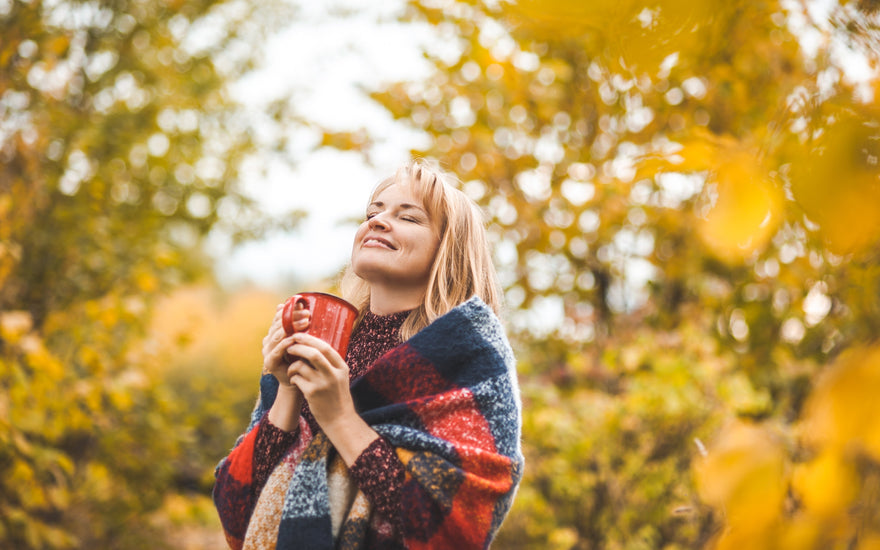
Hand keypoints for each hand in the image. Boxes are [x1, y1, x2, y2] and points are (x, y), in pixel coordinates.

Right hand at [262, 301, 309, 385]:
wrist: (300, 380)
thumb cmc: (303, 357)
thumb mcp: (302, 338)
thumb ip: (298, 324)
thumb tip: (297, 305)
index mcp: (274, 333)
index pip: (279, 318)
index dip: (290, 310)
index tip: (303, 305)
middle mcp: (268, 340)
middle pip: (278, 325)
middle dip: (293, 317)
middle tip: (307, 314)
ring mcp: (267, 351)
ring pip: (277, 336)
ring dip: (291, 328)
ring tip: (305, 323)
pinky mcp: (270, 362)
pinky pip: (277, 350)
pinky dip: (285, 343)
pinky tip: (294, 338)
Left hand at [285, 332, 380, 464]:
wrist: (339, 419)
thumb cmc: (337, 396)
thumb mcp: (340, 377)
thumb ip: (331, 363)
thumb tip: (313, 345)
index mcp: (342, 367)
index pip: (325, 347)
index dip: (310, 339)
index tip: (299, 335)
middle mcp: (333, 374)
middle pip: (313, 353)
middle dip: (298, 347)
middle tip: (289, 346)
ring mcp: (323, 384)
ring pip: (301, 365)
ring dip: (292, 365)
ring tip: (292, 369)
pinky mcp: (312, 394)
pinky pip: (297, 378)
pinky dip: (293, 377)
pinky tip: (295, 381)